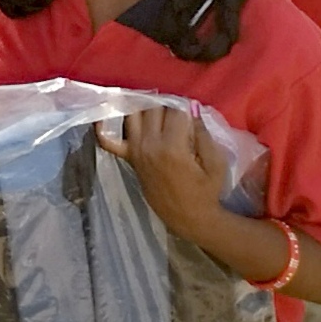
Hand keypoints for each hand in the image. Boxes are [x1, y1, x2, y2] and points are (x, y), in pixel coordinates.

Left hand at [98, 107, 232, 249]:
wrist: (188, 216)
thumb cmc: (206, 190)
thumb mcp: (216, 162)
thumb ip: (204, 133)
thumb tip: (191, 108)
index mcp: (173, 147)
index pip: (175, 111)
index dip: (186, 107)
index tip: (192, 110)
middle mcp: (149, 145)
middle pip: (153, 109)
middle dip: (167, 105)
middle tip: (177, 112)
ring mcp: (135, 150)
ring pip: (133, 115)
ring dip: (144, 108)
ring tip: (156, 110)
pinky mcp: (129, 158)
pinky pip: (108, 141)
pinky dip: (104, 128)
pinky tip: (105, 116)